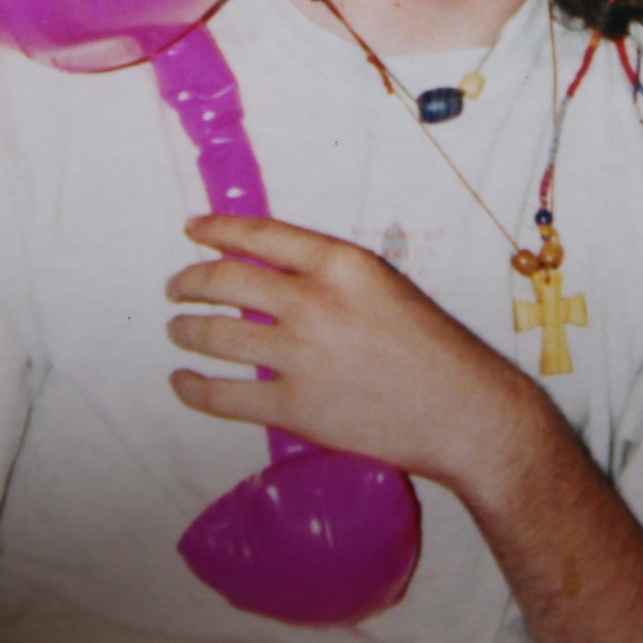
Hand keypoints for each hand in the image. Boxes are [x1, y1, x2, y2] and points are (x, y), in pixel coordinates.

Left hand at [166, 214, 549, 491]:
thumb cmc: (436, 350)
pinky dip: (193, 387)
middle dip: (191, 281)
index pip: (261, 235)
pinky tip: (184, 381)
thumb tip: (270, 279)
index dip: (218, 230)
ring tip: (179, 330)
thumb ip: (332, 278)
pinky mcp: (294, 407)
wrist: (465, 412)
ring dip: (187, 330)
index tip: (194, 230)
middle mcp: (315, 301)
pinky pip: (223, 395)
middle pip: (226, 280)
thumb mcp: (386, 288)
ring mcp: (300, 355)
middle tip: (178, 287)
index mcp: (342, 264)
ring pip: (216, 334)